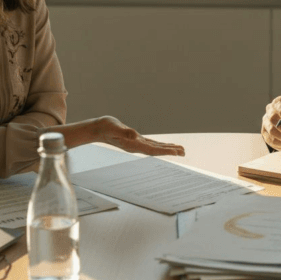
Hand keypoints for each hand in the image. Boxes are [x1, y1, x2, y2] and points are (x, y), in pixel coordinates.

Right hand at [65, 116, 184, 155]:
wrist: (97, 129)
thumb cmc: (105, 127)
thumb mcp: (114, 127)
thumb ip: (124, 132)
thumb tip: (135, 135)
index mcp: (133, 145)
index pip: (153, 150)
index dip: (165, 151)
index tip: (176, 152)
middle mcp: (136, 146)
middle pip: (157, 150)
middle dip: (170, 151)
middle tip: (184, 152)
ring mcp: (136, 144)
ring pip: (156, 148)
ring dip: (167, 149)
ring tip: (179, 150)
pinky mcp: (136, 140)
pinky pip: (151, 144)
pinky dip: (160, 145)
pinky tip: (166, 146)